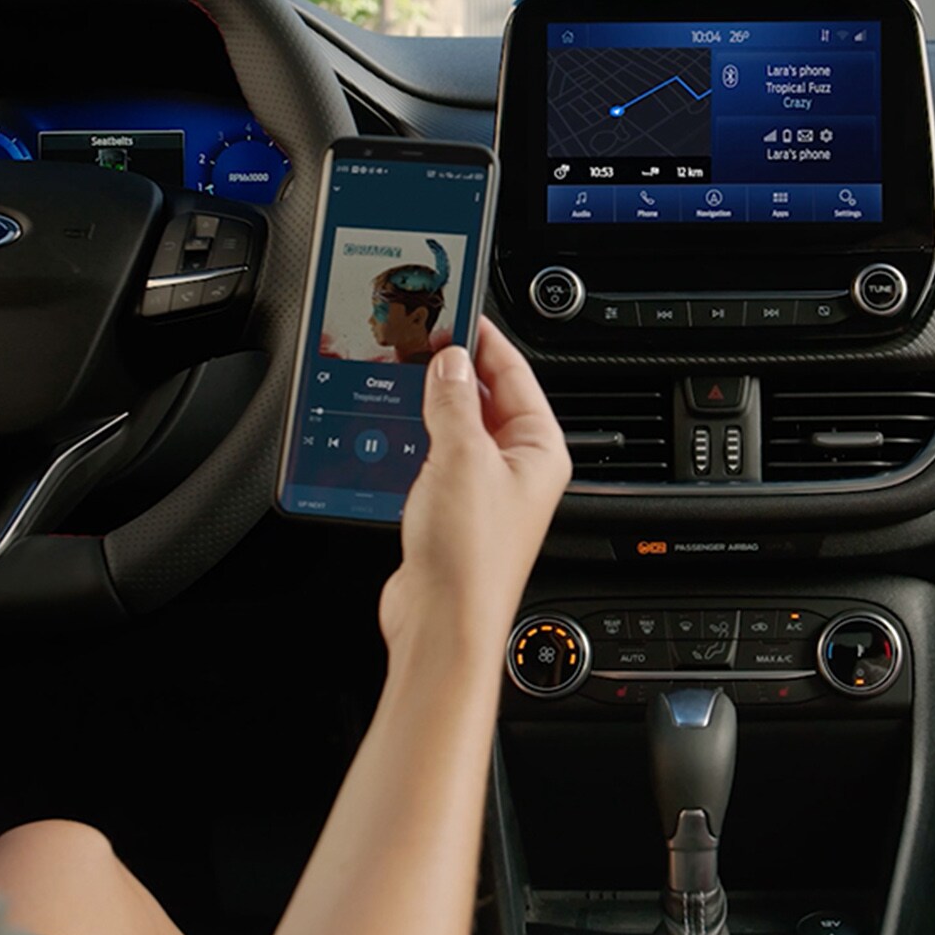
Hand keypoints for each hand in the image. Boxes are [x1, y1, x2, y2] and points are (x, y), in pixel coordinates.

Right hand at [381, 316, 569, 659]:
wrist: (442, 624)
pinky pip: (438, 457)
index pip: (514, 372)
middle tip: (417, 339)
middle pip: (486, 396)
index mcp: (540, 448)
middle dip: (452, 368)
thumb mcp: (461, 456)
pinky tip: (394, 426)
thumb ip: (453, 400)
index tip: (452, 311)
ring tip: (400, 375)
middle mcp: (518, 467)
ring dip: (431, 403)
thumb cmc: (470, 556)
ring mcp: (485, 489)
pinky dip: (418, 437)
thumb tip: (450, 359)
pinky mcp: (454, 510)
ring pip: (458, 426)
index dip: (482, 338)